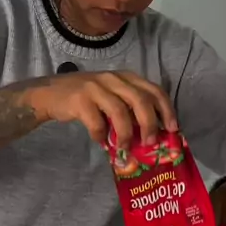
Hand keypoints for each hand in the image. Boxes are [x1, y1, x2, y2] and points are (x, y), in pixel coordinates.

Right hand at [34, 70, 177, 147]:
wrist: (51, 94)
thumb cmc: (88, 99)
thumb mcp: (112, 96)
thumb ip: (130, 108)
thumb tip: (153, 134)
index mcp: (126, 77)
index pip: (153, 89)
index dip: (166, 109)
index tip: (173, 128)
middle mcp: (113, 78)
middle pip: (140, 99)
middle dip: (150, 123)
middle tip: (151, 142)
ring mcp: (96, 87)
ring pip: (120, 111)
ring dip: (126, 133)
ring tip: (125, 148)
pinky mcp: (80, 99)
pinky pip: (96, 121)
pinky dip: (101, 135)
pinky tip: (100, 142)